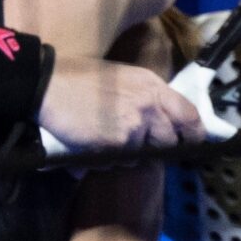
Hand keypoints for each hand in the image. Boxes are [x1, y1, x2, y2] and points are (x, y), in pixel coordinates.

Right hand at [38, 53, 205, 153]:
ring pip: (141, 156)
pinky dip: (104, 160)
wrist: (46, 85)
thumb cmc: (79, 80)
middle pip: (168, 141)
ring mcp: (136, 125)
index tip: (191, 143)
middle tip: (130, 144)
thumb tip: (161, 123)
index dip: (194, 133)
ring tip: (100, 138)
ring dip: (124, 155)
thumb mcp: (121, 78)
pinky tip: (88, 144)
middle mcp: (150, 105)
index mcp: (152, 86)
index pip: (189, 114)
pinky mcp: (118, 143)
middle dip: (153, 148)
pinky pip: (117, 162)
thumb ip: (145, 99)